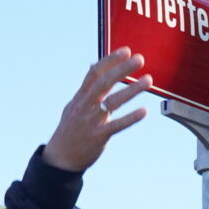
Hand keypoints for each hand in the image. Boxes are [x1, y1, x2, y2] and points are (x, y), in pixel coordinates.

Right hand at [42, 50, 153, 172]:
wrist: (60, 158)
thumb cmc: (70, 131)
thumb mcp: (73, 106)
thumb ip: (86, 88)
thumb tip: (93, 67)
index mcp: (80, 97)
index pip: (95, 73)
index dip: (110, 60)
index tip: (126, 50)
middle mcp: (85, 106)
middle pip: (104, 82)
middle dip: (122, 69)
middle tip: (140, 59)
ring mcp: (91, 121)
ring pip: (113, 101)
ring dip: (132, 89)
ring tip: (148, 80)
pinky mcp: (98, 137)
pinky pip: (116, 125)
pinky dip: (130, 118)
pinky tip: (144, 111)